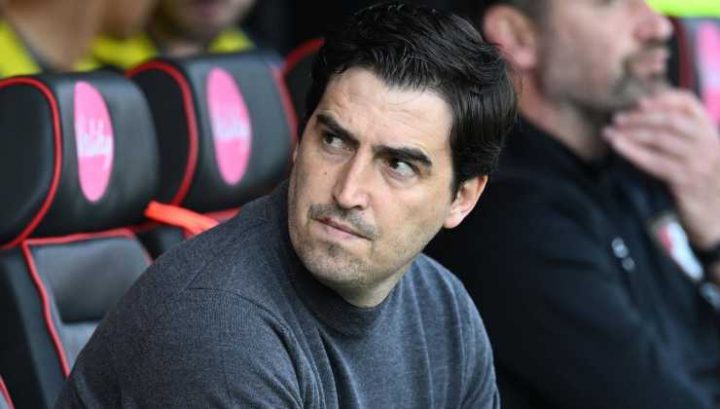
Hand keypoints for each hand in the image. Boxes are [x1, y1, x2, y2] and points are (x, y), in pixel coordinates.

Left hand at [602, 89, 719, 248]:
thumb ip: (678, 136)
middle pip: (670, 120)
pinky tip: (618, 147)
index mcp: (710, 132)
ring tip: (610, 133)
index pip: (689, 103)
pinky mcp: (687, 180)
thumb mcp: (694, 155)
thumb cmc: (697, 184)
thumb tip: (642, 116)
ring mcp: (700, 161)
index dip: (663, 99)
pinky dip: (633, 152)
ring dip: (631, 133)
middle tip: (616, 119)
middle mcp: (708, 143)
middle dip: (639, 118)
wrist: (714, 217)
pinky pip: (655, 161)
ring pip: (660, 139)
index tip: (639, 101)